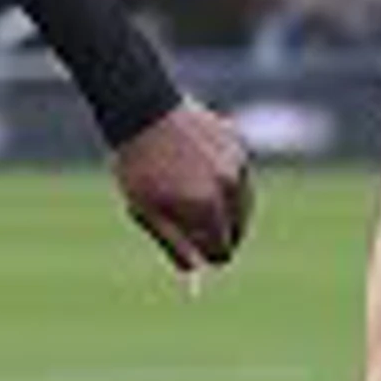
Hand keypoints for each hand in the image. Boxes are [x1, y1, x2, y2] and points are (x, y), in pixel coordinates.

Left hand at [112, 96, 252, 280]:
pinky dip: (225, 177)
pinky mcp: (238, 142)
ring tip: (191, 192)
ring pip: (242, 201)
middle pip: (238, 228)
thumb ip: (174, 244)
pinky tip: (198, 167)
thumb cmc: (138, 165)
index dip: (208, 256)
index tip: (198, 254)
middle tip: (198, 231)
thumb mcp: (146, 211)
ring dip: (224, 206)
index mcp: (206, 206)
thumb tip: (195, 270)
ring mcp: (237, 162)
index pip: (222, 250)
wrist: (142, 110)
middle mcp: (229, 185)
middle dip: (219, 233)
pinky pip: (239, 173)